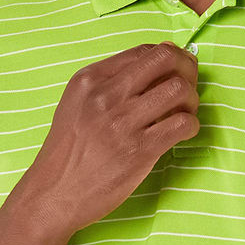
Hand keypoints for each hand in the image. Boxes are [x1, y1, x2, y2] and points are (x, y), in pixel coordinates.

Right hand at [23, 41, 199, 232]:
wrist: (53, 194)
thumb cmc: (68, 153)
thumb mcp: (78, 105)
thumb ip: (111, 85)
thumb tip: (157, 63)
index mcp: (91, 79)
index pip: (144, 50)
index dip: (170, 58)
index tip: (176, 73)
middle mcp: (107, 95)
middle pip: (166, 58)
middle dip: (188, 70)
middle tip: (188, 89)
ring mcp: (123, 122)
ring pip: (180, 89)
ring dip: (191, 100)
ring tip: (183, 115)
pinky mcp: (139, 150)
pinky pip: (183, 124)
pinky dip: (191, 126)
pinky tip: (182, 134)